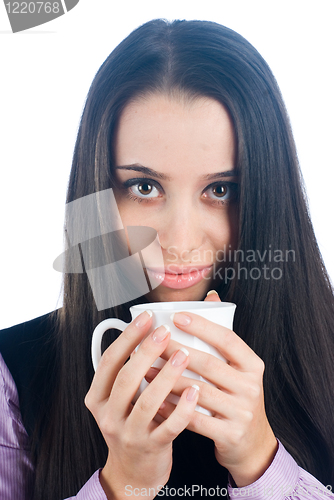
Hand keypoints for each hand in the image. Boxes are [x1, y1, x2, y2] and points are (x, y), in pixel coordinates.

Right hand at [84, 310, 198, 499]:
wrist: (134, 470)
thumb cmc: (132, 422)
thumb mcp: (120, 398)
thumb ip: (131, 369)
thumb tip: (152, 329)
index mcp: (98, 397)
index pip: (109, 361)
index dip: (127, 337)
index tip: (145, 318)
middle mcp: (109, 415)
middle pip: (126, 378)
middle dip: (146, 351)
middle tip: (165, 331)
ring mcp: (129, 434)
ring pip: (147, 402)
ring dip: (167, 376)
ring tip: (184, 355)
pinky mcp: (151, 448)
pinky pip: (168, 427)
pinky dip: (182, 409)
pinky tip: (195, 391)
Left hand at [148, 292, 277, 486]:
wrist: (251, 443)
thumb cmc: (236, 397)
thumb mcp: (239, 368)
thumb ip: (223, 336)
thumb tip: (211, 297)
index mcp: (253, 365)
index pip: (228, 339)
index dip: (202, 326)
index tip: (177, 316)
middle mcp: (251, 387)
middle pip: (209, 364)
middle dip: (176, 350)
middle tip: (153, 341)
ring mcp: (242, 412)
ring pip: (198, 391)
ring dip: (168, 379)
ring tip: (146, 369)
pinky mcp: (230, 434)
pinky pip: (194, 419)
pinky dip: (172, 408)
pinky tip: (154, 399)